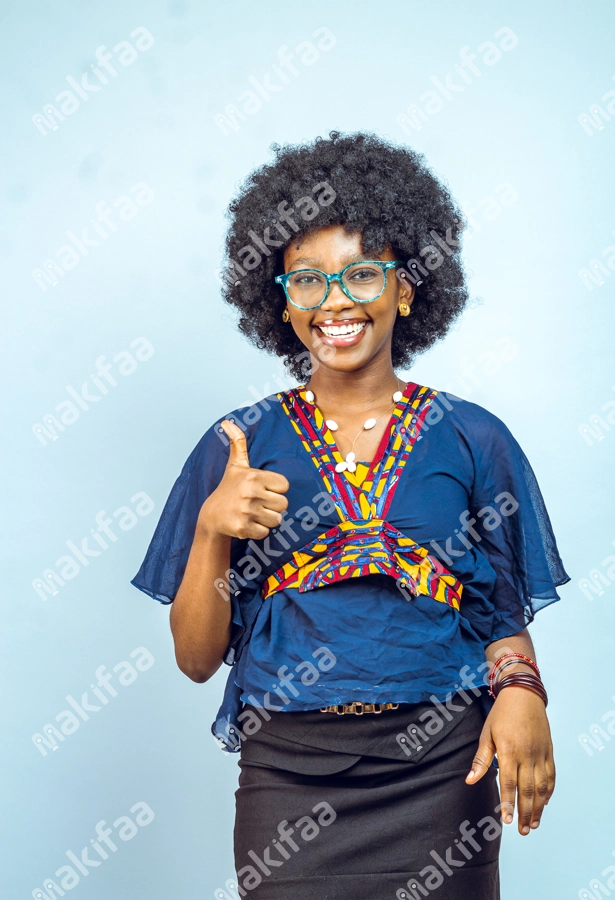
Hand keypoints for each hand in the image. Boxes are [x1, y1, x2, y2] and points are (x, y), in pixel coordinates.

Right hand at [198, 420, 288, 540]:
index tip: (262, 489)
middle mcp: (250, 493)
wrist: (211, 517)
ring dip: (267, 519)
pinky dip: (259, 531)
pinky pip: (266, 532)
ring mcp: (247, 511)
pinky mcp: (244, 528)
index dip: (275, 489)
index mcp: (253, 476)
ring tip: (253, 513)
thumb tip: (227, 422)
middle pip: (283, 504)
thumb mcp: (235, 466)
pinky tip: (248, 523)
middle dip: (273, 506)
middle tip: (257, 503)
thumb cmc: (228, 489)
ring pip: (277, 520)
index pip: (285, 485)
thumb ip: (237, 444)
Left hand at [465, 687, 554, 834]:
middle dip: (525, 813)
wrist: (523, 695)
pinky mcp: (549, 752)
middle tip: (523, 831)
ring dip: (539, 808)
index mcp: (509, 751)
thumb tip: (469, 780)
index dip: (508, 803)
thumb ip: (481, 760)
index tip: (507, 820)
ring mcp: (540, 754)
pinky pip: (551, 776)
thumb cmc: (501, 714)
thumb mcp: (486, 734)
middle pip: (527, 790)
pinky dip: (549, 791)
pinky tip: (545, 803)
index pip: (508, 783)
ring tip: (534, 824)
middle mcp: (527, 755)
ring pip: (541, 787)